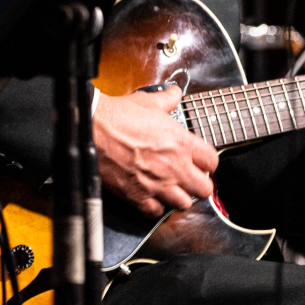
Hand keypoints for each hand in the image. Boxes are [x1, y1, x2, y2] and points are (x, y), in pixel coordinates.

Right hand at [92, 88, 218, 217]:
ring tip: (170, 189)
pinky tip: (150, 196)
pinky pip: (156, 212)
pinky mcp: (138, 196)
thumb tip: (174, 92)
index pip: (212, 162)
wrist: (93, 129)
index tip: (200, 162)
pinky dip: (154, 206)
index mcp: (181, 143)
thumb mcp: (148, 101)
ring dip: (178, 197)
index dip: (207, 163)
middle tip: (189, 179)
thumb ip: (167, 99)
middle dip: (198, 184)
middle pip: (204, 189)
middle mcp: (175, 167)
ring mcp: (158, 184)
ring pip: (184, 204)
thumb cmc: (119, 115)